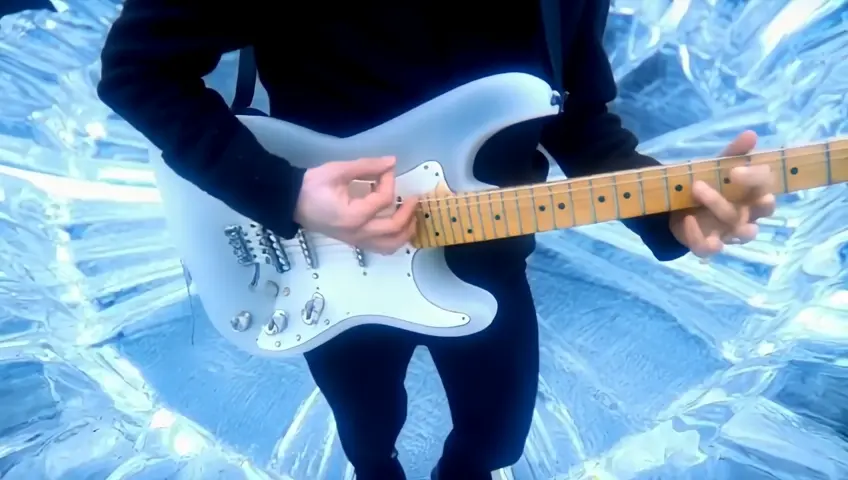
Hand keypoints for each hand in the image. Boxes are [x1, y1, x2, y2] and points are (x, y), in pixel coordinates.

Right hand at [294, 156, 417, 254]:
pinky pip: (381, 247)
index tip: (387, 168)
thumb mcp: (337, 171)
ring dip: (406, 232)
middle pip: (394, 228)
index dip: (389, 181)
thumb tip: (392, 162)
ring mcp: (356, 241)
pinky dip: (394, 239)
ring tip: (411, 217)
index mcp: (353, 216)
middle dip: (408, 212)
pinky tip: (398, 227)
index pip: (383, 200)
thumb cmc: (311, 186)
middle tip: (413, 198)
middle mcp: (357, 233)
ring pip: (390, 245)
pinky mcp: (354, 242)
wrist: (291, 203)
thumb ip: (367, 167)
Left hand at [670, 131, 776, 257]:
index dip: (756, 178)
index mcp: (754, 194)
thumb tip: (751, 134)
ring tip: (697, 191)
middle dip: (743, 194)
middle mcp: (749, 214)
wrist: (680, 207)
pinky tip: (688, 219)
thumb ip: (734, 152)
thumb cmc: (710, 185)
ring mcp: (731, 232)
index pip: (768, 186)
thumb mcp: (717, 166)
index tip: (735, 171)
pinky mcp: (710, 244)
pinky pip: (711, 248)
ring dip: (720, 210)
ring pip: (742, 231)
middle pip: (763, 211)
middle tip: (714, 182)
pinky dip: (699, 236)